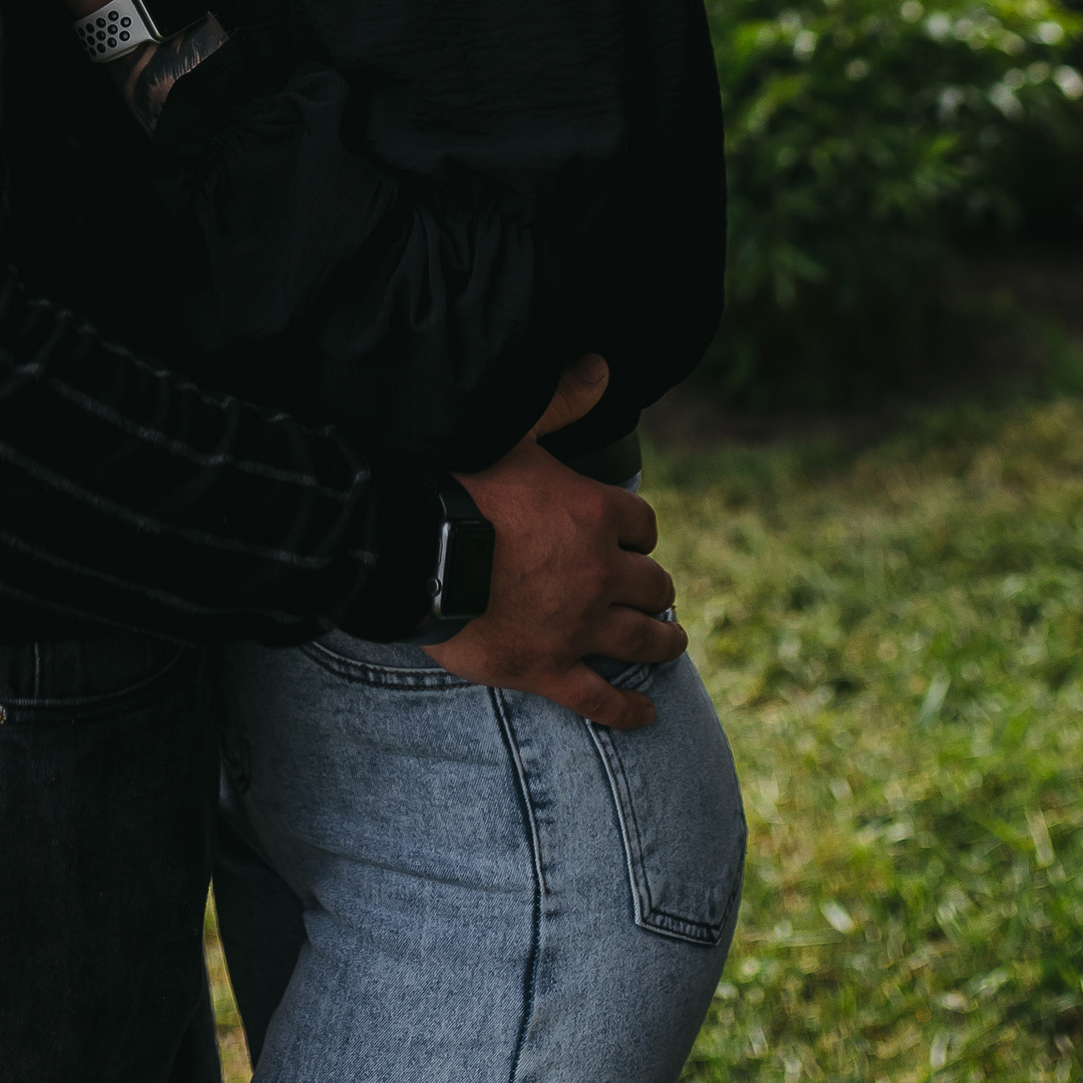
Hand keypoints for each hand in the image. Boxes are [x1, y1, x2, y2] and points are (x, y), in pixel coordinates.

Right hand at [428, 355, 685, 737]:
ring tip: (667, 642)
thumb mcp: (516, 429)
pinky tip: (644, 716)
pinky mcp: (548, 669)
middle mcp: (598, 573)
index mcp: (595, 515)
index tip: (629, 538)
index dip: (637, 532)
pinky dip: (625, 711)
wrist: (415, 551)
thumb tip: (600, 365)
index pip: (643, 525)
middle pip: (654, 585)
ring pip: (642, 641)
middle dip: (655, 588)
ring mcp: (578, 626)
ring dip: (661, 641)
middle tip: (650, 593)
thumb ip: (562, 398)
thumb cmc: (461, 485)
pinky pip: (600, 700)